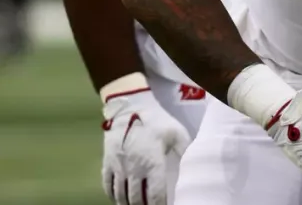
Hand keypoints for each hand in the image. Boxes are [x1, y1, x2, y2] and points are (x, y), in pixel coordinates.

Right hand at [101, 85, 191, 204]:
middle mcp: (134, 169)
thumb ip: (185, 151)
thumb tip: (194, 165)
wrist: (130, 107)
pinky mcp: (107, 162)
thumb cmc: (156, 121)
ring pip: (121, 195)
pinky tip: (119, 199)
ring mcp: (118, 167)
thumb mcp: (177, 133)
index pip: (155, 194)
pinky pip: (107, 185)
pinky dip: (113, 196)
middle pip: (136, 199)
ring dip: (128, 204)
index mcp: (152, 163)